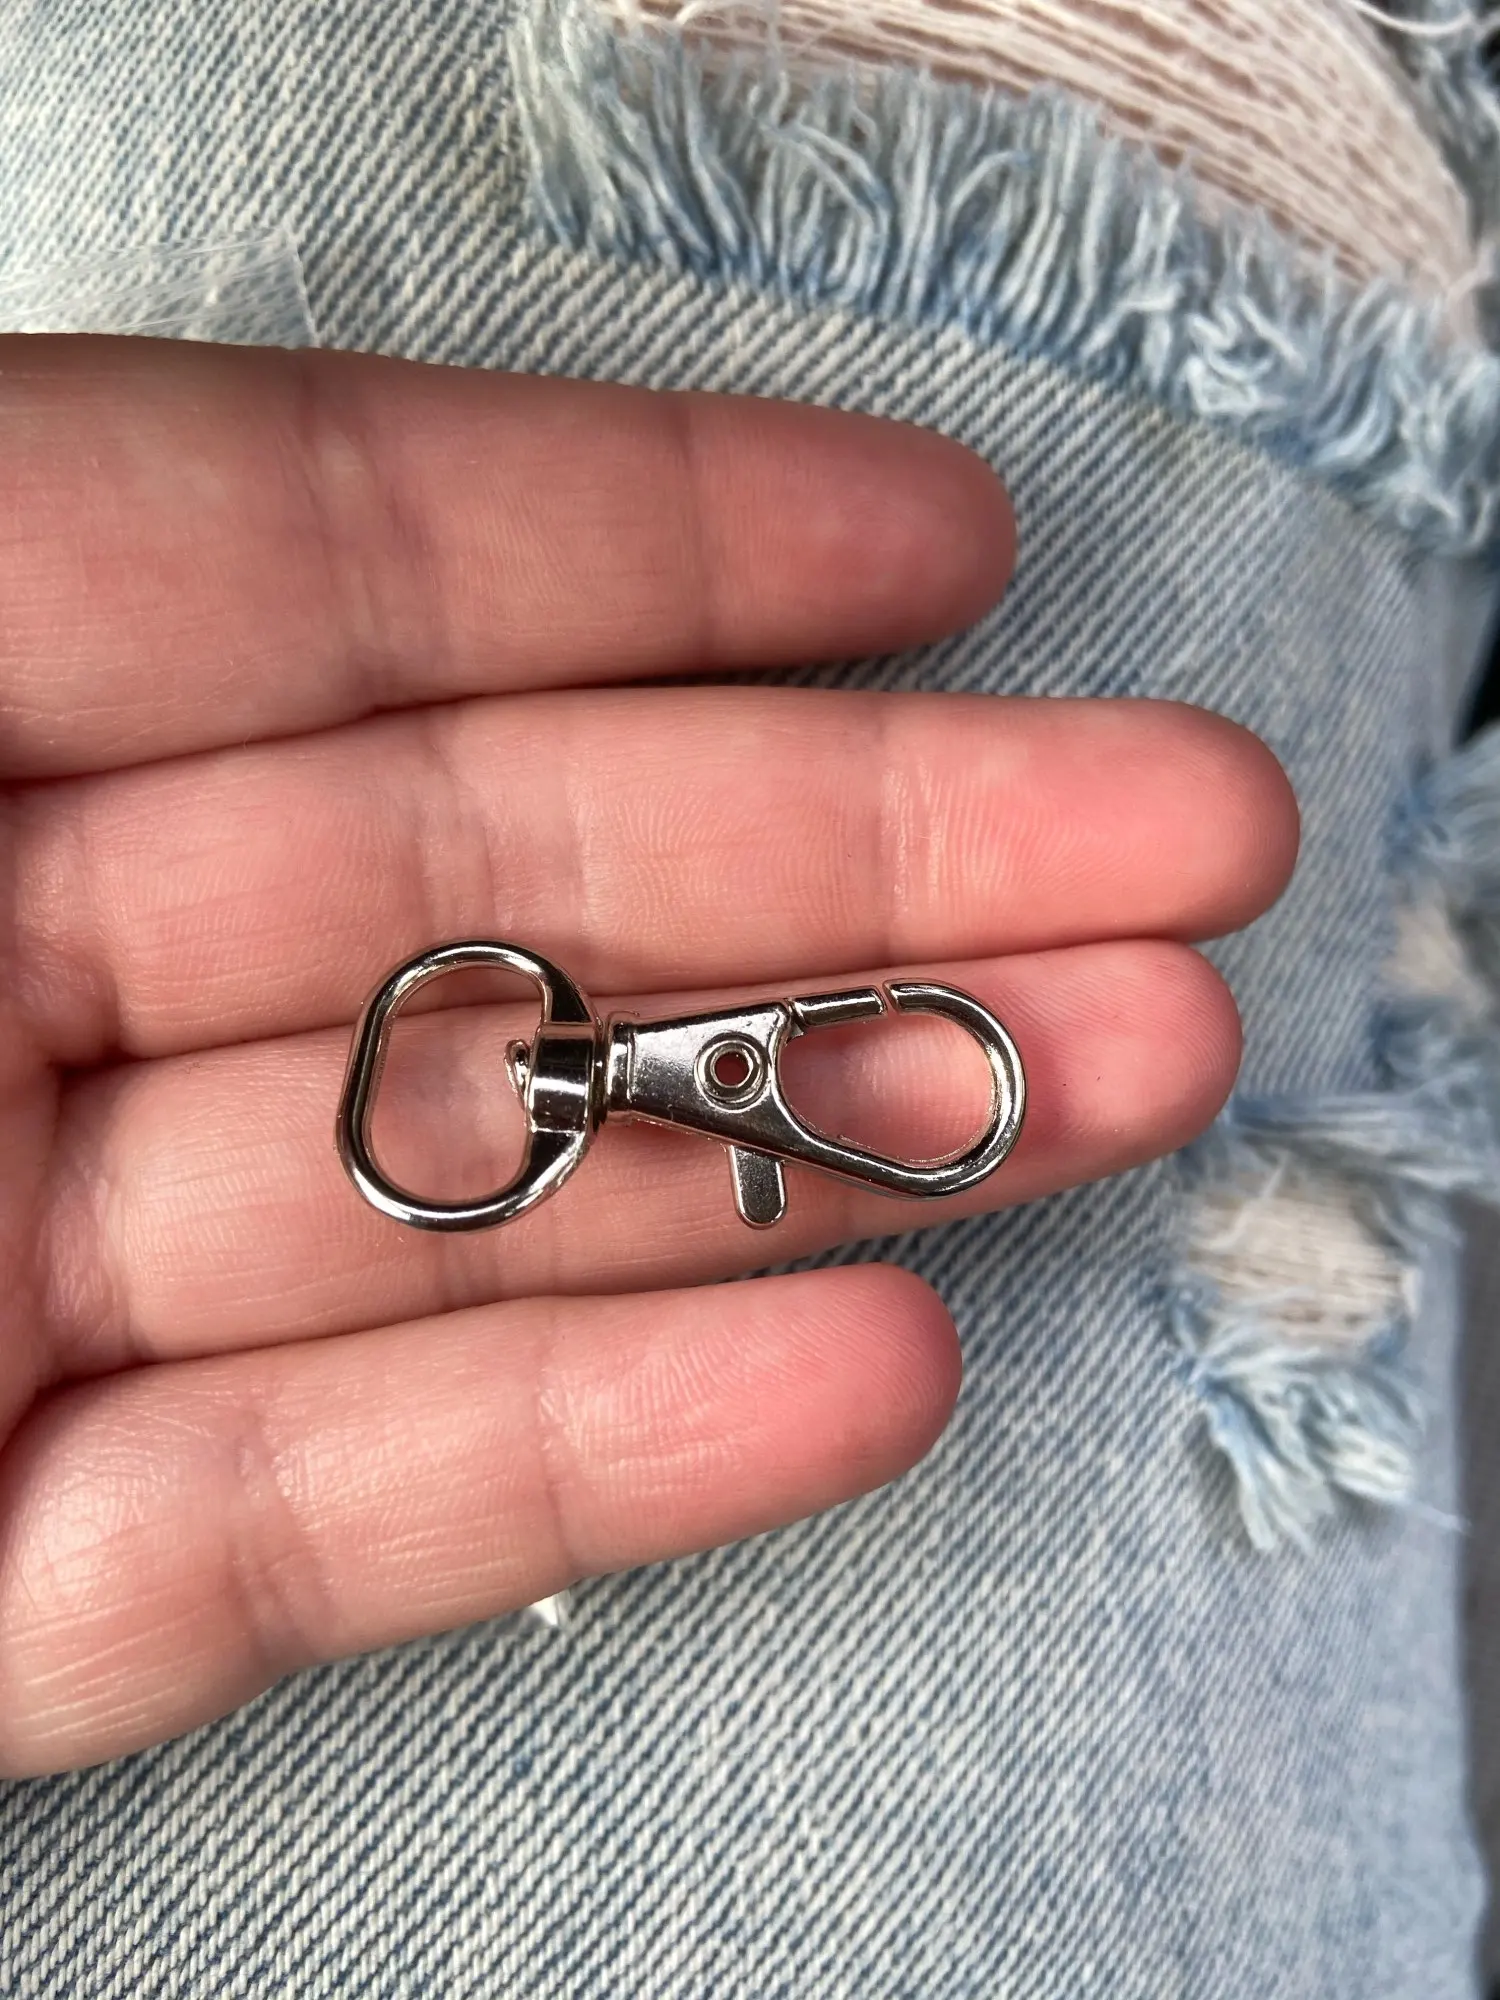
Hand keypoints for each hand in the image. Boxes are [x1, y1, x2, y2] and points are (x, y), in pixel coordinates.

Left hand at [0, 341, 1296, 1772]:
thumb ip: (111, 541)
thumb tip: (433, 524)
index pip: (298, 574)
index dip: (634, 538)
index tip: (935, 542)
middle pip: (466, 904)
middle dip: (843, 858)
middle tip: (1181, 837)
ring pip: (450, 1217)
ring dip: (800, 1159)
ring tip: (1129, 1073)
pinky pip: (296, 1531)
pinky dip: (581, 1461)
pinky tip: (872, 1374)